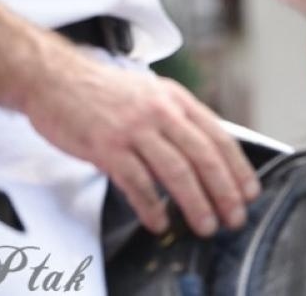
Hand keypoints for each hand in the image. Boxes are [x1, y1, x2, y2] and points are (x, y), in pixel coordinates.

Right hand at [23, 49, 259, 236]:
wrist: (56, 79)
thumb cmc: (103, 92)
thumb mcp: (152, 94)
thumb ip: (178, 120)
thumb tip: (206, 153)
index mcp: (176, 100)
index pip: (219, 136)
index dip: (238, 168)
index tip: (249, 192)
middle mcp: (160, 112)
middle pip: (203, 157)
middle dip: (224, 191)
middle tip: (234, 217)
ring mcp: (134, 129)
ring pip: (176, 171)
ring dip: (194, 203)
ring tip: (204, 225)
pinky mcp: (107, 147)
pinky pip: (136, 182)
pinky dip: (151, 206)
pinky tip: (159, 221)